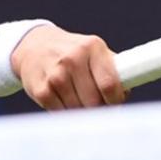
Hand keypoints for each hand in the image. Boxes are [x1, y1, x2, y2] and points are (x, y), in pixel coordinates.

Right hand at [11, 25, 126, 109]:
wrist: (34, 45)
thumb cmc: (73, 52)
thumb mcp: (94, 51)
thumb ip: (113, 69)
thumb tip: (126, 92)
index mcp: (92, 47)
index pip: (110, 84)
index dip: (115, 100)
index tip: (115, 103)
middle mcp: (73, 59)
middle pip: (94, 102)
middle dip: (99, 108)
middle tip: (97, 105)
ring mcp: (56, 75)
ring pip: (78, 110)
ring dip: (81, 111)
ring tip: (79, 99)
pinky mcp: (41, 90)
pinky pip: (61, 113)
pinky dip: (65, 111)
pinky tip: (63, 99)